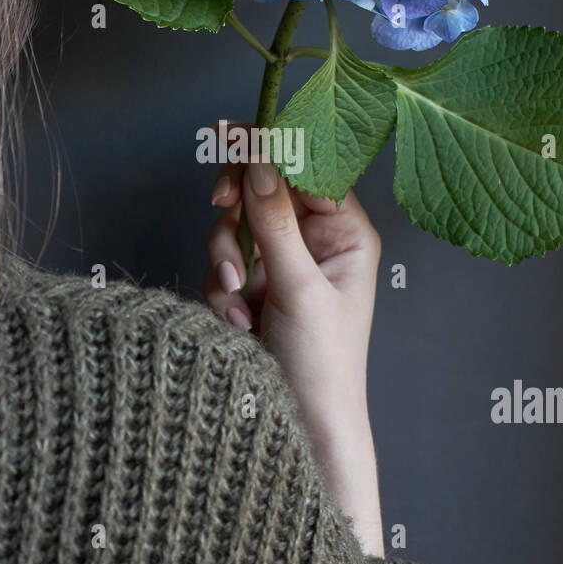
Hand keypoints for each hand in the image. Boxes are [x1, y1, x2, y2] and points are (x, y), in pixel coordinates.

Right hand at [204, 127, 384, 556]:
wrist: (303, 428)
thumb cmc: (323, 364)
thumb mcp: (300, 287)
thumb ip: (274, 221)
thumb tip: (260, 160)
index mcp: (345, 232)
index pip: (305, 167)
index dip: (268, 148)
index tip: (228, 135)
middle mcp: (315, 241)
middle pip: (262, 188)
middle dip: (237, 208)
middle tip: (217, 204)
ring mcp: (282, 264)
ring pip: (234, 226)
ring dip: (225, 258)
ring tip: (238, 298)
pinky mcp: (253, 288)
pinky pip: (220, 263)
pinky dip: (220, 289)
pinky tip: (237, 322)